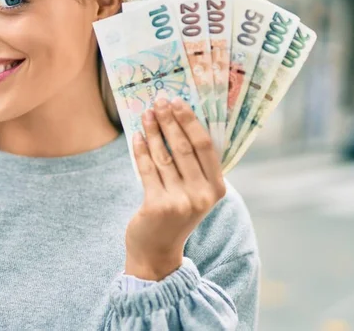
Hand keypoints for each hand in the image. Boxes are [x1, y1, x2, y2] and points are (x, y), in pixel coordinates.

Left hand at [124, 97, 226, 280]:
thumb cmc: (177, 214)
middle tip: (159, 101)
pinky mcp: (157, 205)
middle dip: (170, 120)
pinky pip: (147, 169)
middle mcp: (202, 195)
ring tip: (146, 114)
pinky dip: (141, 150)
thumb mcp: (195, 192)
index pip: (205, 146)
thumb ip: (194, 165)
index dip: (191, 121)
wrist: (158, 251)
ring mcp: (180, 201)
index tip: (178, 102)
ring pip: (164, 155)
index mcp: (217, 188)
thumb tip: (179, 122)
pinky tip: (136, 136)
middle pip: (184, 147)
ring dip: (153, 131)